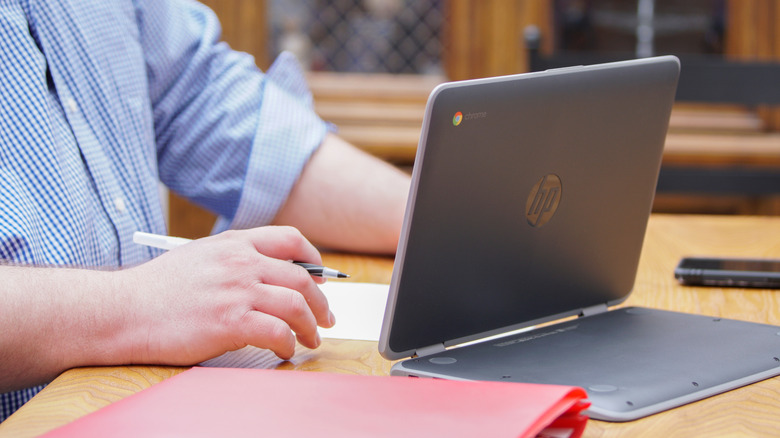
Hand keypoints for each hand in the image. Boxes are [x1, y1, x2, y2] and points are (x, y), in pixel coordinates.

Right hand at [115, 226, 334, 363]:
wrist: (121, 310)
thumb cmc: (155, 290)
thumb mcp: (199, 256)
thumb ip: (234, 258)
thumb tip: (268, 274)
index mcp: (234, 243)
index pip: (290, 240)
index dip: (314, 259)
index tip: (321, 277)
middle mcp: (240, 262)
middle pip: (302, 278)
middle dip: (321, 302)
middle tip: (326, 318)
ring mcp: (236, 291)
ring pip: (296, 305)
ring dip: (311, 326)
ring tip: (310, 339)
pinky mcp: (229, 322)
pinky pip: (277, 332)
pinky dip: (289, 343)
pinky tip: (285, 350)